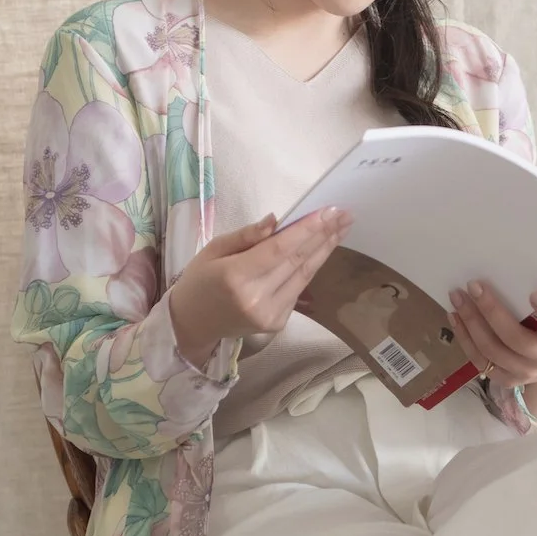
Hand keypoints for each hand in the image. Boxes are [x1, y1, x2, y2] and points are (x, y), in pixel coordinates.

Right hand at [168, 209, 352, 359]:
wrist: (192, 324)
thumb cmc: (199, 281)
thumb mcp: (213, 250)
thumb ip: (246, 236)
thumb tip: (276, 221)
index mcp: (236, 277)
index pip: (279, 250)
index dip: (307, 230)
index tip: (329, 211)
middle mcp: (257, 298)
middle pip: (298, 261)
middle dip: (324, 235)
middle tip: (344, 213)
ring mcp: (270, 314)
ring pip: (305, 275)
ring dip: (325, 249)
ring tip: (342, 226)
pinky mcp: (278, 323)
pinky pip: (298, 288)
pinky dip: (311, 266)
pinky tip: (323, 247)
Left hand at [447, 255, 536, 393]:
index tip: (535, 294)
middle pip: (516, 340)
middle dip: (493, 312)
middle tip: (475, 285)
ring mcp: (524, 371)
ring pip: (493, 352)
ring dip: (473, 324)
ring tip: (458, 296)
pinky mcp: (504, 377)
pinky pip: (480, 361)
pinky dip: (465, 340)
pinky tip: (455, 316)